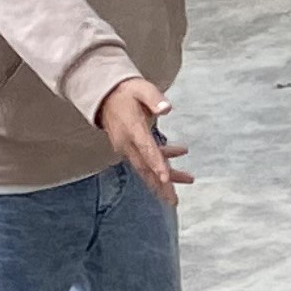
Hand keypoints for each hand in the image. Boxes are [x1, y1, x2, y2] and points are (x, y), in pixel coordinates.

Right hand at [96, 74, 193, 203]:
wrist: (103, 94)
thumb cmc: (126, 90)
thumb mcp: (141, 89)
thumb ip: (154, 98)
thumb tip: (167, 109)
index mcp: (132, 129)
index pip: (146, 150)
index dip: (157, 164)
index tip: (165, 179)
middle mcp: (127, 142)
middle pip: (146, 167)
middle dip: (160, 185)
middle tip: (174, 201)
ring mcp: (127, 147)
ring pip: (146, 168)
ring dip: (164, 179)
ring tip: (186, 181)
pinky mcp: (129, 147)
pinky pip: (146, 159)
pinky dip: (162, 161)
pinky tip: (181, 152)